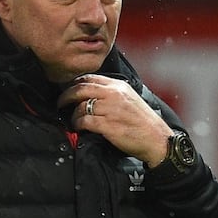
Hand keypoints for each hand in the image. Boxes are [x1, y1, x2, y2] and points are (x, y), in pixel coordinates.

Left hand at [57, 74, 171, 166]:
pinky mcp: (107, 125)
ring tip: (72, 120)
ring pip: (80, 106)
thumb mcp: (131, 99)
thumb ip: (114, 94)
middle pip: (81, 89)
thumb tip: (94, 95)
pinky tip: (78, 128)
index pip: (91, 78)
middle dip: (66, 95)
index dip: (76, 83)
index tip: (69, 90)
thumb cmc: (144, 123)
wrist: (156, 139)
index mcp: (119, 87)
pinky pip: (84, 121)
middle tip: (60, 103)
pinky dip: (77, 124)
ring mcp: (110, 109)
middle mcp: (113, 95)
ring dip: (73, 114)